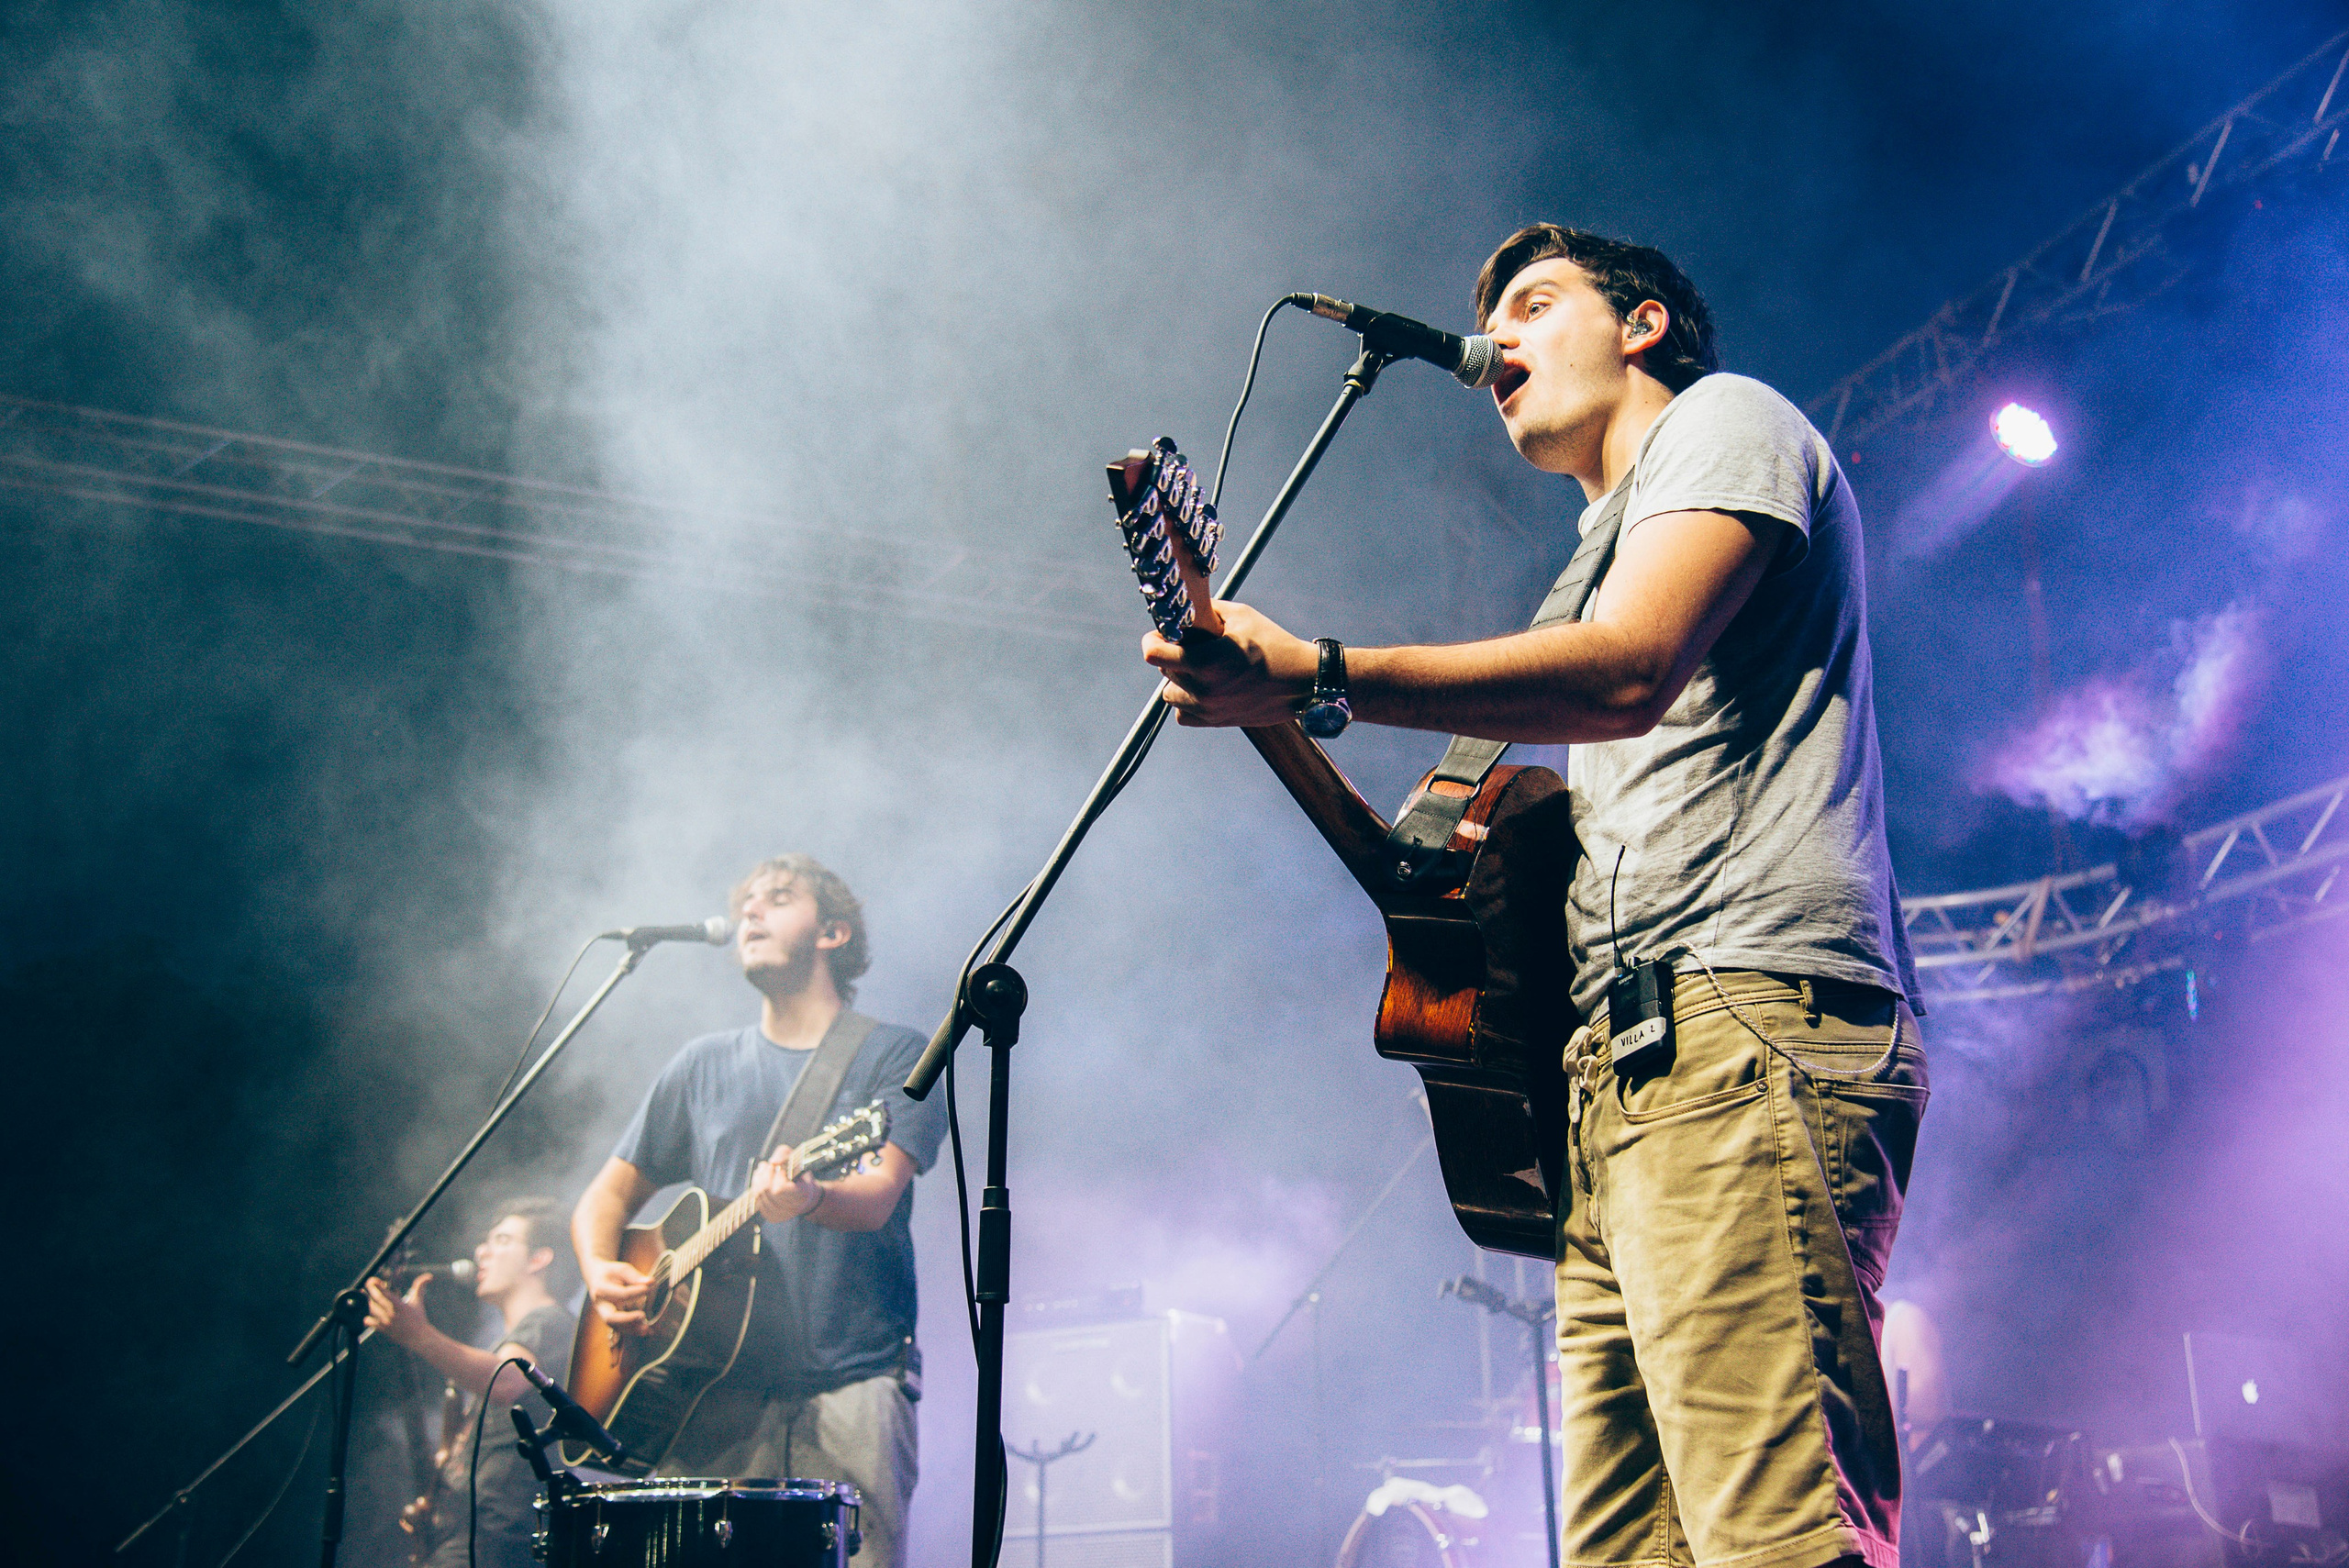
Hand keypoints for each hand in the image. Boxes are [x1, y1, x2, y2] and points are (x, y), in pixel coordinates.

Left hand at [363, 1273, 431, 1348]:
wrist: (417, 1337)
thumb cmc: (418, 1318)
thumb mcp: (418, 1301)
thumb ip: (420, 1287)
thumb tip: (429, 1276)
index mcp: (400, 1306)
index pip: (387, 1295)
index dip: (378, 1287)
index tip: (373, 1280)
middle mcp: (392, 1314)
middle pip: (376, 1300)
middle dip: (370, 1290)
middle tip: (368, 1282)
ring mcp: (385, 1322)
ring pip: (370, 1309)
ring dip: (366, 1301)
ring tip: (363, 1293)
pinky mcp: (382, 1329)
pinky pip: (368, 1321)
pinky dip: (366, 1316)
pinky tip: (367, 1310)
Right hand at [583, 1257, 652, 1333]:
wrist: (596, 1277)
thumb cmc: (612, 1273)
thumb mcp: (622, 1269)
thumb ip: (635, 1276)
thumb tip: (651, 1282)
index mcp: (601, 1289)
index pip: (621, 1294)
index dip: (637, 1292)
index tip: (649, 1288)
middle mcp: (600, 1305)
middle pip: (610, 1318)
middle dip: (627, 1319)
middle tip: (642, 1316)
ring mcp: (604, 1314)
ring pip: (616, 1327)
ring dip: (631, 1329)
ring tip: (647, 1329)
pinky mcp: (610, 1320)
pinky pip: (620, 1328)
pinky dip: (633, 1331)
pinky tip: (646, 1331)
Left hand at [750, 1154, 823, 1223]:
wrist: (804, 1193)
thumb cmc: (799, 1173)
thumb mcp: (795, 1157)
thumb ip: (784, 1154)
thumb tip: (773, 1162)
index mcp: (802, 1194)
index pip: (779, 1189)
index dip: (776, 1176)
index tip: (780, 1168)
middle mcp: (793, 1208)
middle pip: (767, 1191)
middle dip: (764, 1175)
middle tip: (767, 1166)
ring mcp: (782, 1215)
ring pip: (760, 1196)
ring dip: (758, 1180)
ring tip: (763, 1171)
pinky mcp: (773, 1217)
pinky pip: (757, 1202)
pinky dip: (756, 1189)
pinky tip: (761, 1182)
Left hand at [1141, 601, 1317, 727]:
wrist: (1301, 681)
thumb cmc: (1274, 644)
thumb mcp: (1241, 615)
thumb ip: (1207, 611)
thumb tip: (1185, 611)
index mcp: (1205, 662)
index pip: (1153, 654)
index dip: (1154, 639)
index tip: (1162, 634)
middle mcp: (1203, 690)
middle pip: (1164, 670)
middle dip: (1172, 654)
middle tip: (1193, 646)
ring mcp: (1209, 709)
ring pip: (1170, 695)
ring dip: (1178, 680)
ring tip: (1200, 669)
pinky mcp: (1217, 721)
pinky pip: (1184, 716)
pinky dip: (1188, 703)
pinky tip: (1204, 688)